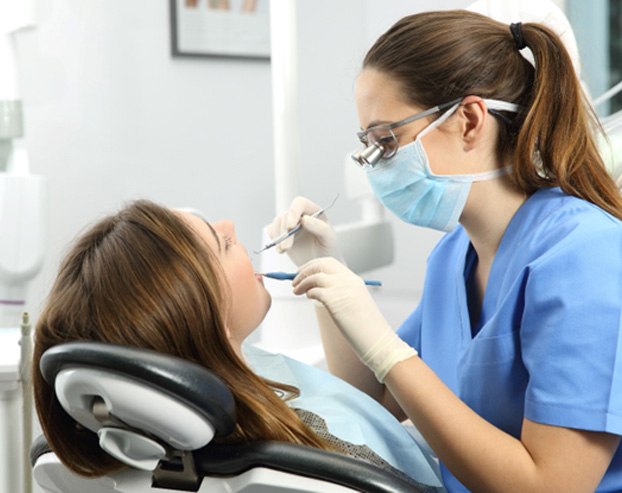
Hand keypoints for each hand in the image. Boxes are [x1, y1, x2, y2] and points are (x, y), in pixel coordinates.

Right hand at [267, 196, 341, 266]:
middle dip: (285, 232)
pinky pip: (272, 231)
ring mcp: (290, 224)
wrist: (320, 263)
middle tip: (287, 247)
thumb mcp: (329, 239)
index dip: (293, 212)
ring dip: (279, 237)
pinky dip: (275, 241)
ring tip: (285, 250)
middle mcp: (301, 215)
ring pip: (277, 223)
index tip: (291, 227)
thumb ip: (320, 228)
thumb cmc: (328, 250)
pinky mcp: (282, 233)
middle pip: (286, 215)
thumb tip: (305, 219)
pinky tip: (282, 250)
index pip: (300, 203)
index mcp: (314, 212)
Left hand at [292, 257, 416, 381]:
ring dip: (302, 281)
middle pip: (321, 264)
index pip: (330, 263)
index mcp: (353, 279)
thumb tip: (316, 290)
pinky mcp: (335, 299)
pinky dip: (308, 292)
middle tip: (295, 278)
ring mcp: (342, 288)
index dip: (314, 266)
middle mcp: (348, 280)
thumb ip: (339, 292)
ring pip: (315, 276)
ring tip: (296, 290)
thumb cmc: (365, 326)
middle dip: (305, 269)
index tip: (304, 272)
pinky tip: (308, 297)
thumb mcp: (353, 302)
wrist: (377, 339)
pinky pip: (315, 290)